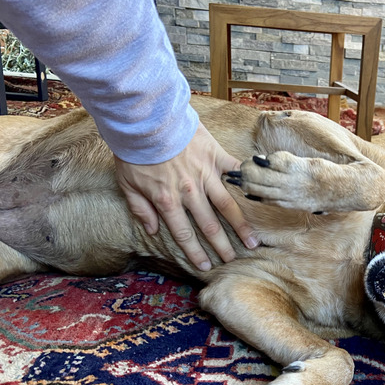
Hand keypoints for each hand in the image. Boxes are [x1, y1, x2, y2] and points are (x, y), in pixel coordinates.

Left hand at [115, 123, 257, 269]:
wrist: (146, 118)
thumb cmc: (133, 151)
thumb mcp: (127, 183)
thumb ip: (140, 208)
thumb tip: (154, 230)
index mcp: (167, 201)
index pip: (184, 235)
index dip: (196, 253)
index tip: (206, 266)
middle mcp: (189, 192)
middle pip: (209, 225)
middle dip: (222, 246)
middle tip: (233, 259)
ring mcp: (205, 174)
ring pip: (227, 205)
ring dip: (241, 225)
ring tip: (252, 240)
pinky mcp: (215, 155)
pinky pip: (234, 172)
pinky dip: (245, 183)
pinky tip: (258, 195)